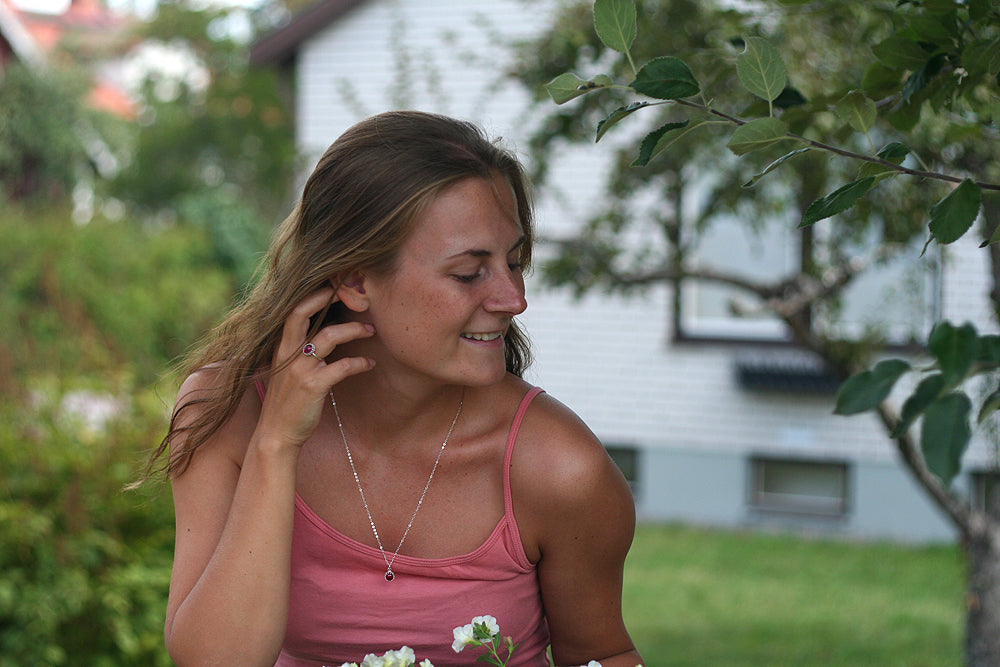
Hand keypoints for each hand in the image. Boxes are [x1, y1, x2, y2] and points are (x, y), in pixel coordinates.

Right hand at [257, 287, 374, 449]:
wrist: (276, 435)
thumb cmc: (286, 403)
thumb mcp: (286, 372)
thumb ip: (298, 353)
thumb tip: (319, 337)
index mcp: (282, 347)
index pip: (293, 310)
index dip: (314, 295)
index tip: (335, 289)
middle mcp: (288, 353)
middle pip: (303, 312)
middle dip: (329, 298)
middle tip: (355, 297)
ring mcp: (300, 368)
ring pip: (329, 336)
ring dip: (354, 330)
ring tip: (371, 331)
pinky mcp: (313, 385)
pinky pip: (343, 367)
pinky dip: (360, 363)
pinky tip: (369, 364)